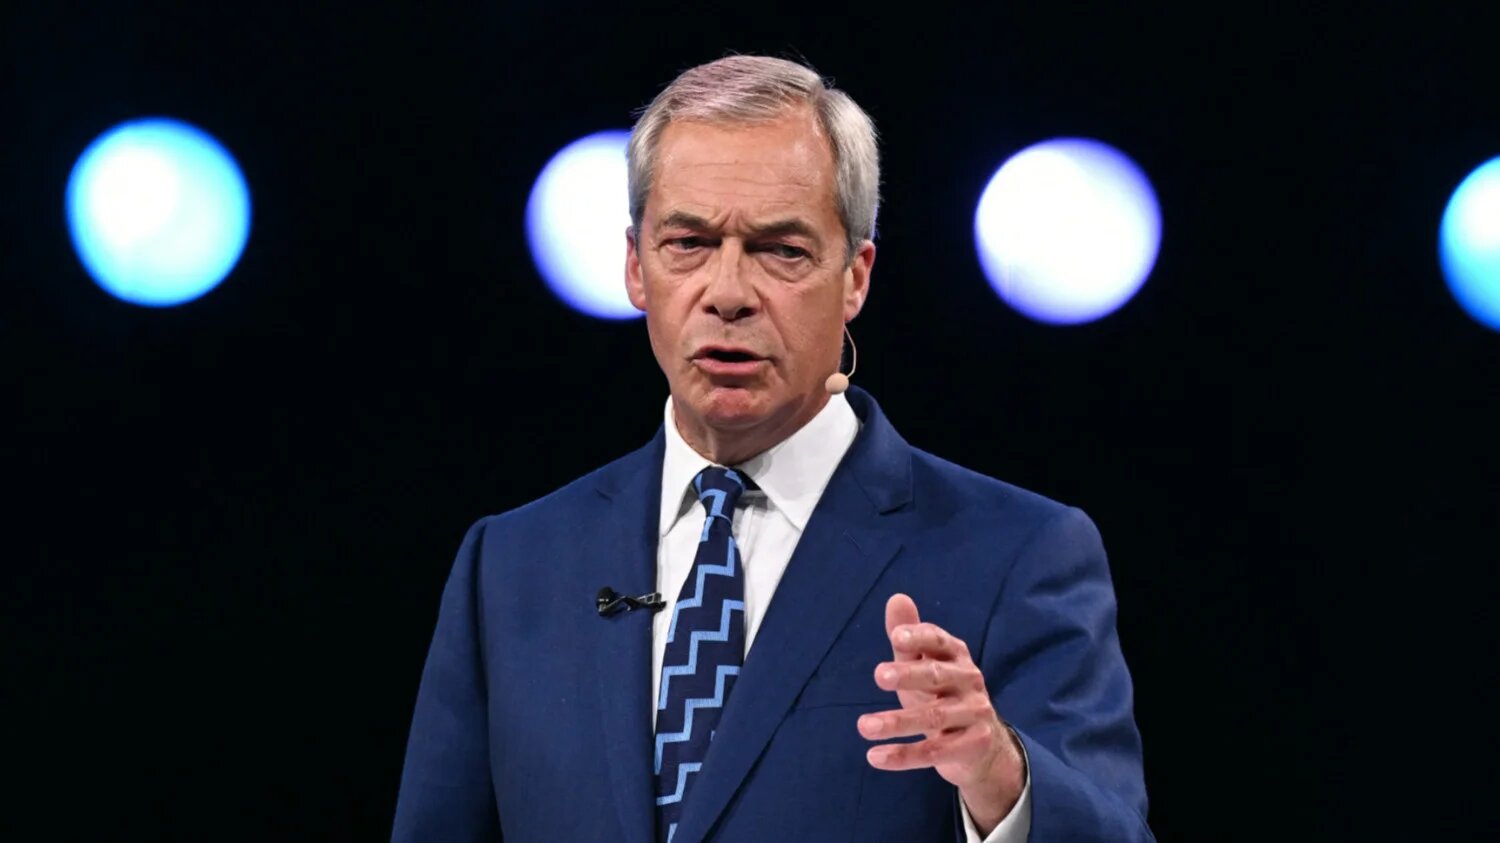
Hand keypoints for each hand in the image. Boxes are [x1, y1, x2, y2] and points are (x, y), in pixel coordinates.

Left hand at [857, 593, 1025, 834]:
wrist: (982, 745)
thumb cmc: (943, 695)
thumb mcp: (925, 665)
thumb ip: (910, 637)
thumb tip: (896, 598)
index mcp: (957, 656)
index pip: (940, 641)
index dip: (919, 637)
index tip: (895, 637)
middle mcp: (970, 681)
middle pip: (937, 676)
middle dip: (908, 675)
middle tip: (878, 675)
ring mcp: (975, 714)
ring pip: (934, 717)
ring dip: (897, 722)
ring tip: (863, 726)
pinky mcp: (972, 746)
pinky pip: (934, 752)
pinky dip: (903, 756)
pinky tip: (874, 756)